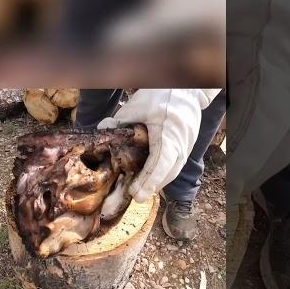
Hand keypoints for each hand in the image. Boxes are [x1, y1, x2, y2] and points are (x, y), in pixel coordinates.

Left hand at [98, 89, 219, 202]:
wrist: (186, 90)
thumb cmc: (161, 95)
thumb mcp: (138, 105)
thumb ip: (120, 120)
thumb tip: (102, 130)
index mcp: (169, 132)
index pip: (161, 162)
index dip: (149, 180)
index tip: (137, 194)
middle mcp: (181, 143)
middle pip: (168, 173)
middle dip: (151, 187)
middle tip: (135, 197)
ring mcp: (187, 147)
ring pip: (173, 172)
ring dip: (157, 183)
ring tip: (141, 192)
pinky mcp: (187, 148)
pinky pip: (175, 166)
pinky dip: (163, 175)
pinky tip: (151, 181)